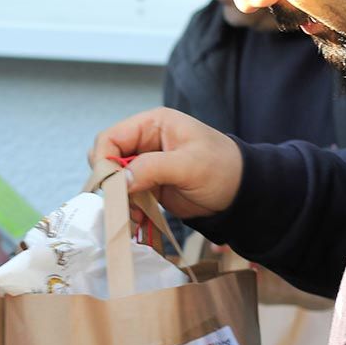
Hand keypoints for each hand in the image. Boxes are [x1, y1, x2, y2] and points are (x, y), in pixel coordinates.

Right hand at [88, 107, 242, 220]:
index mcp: (152, 125)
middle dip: (111, 182)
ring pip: (114, 181)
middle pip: (107, 159)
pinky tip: (140, 219)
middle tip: (122, 202)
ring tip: (135, 216)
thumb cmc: (222, 169)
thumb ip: (152, 168)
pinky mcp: (149, 185)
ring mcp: (145, 165)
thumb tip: (119, 180)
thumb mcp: (189, 165)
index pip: (110, 138)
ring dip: (120, 200)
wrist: (241, 194)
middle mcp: (144, 142)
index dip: (104, 160)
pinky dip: (128, 209)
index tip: (110, 185)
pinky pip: (126, 196)